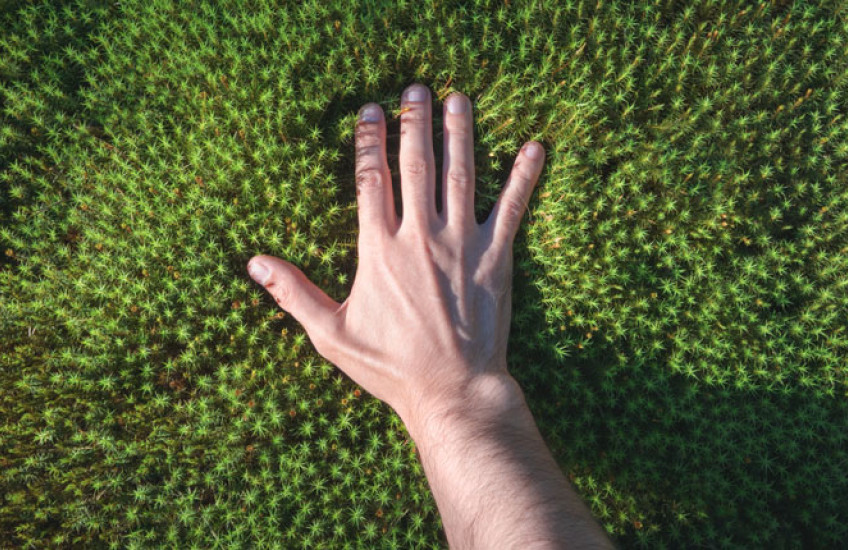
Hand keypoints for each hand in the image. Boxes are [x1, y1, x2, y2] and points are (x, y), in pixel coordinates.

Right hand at [247, 83, 544, 424]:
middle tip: (415, 89)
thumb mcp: (331, 334)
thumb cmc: (390, 367)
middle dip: (414, 122)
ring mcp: (461, 244)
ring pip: (461, 174)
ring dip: (460, 132)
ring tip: (458, 98)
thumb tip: (254, 264)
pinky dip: (524, 176)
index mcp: (379, 249)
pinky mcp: (496, 258)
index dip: (368, 141)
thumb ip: (294, 293)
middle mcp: (420, 236)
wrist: (451, 391)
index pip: (370, 179)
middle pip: (415, 164)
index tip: (370, 110)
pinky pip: (512, 208)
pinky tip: (534, 148)